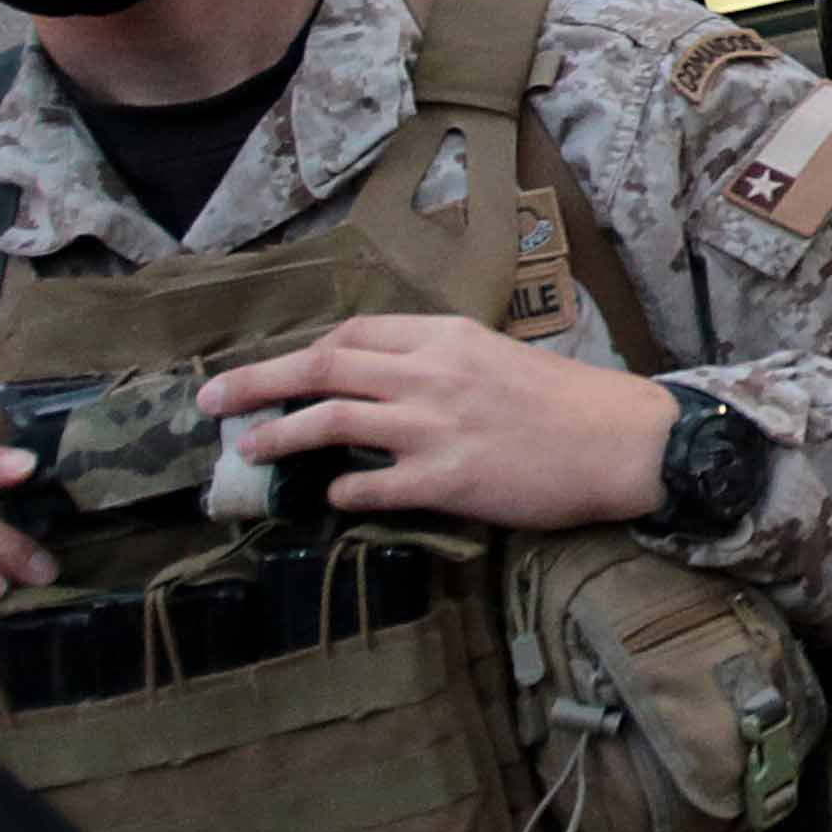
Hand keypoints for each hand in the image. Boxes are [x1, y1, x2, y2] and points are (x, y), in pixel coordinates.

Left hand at [200, 316, 676, 533]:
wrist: (622, 442)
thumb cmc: (569, 402)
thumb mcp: (498, 357)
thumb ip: (440, 364)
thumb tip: (387, 384)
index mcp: (443, 337)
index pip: (353, 332)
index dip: (305, 352)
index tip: (280, 371)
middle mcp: (428, 374)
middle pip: (321, 366)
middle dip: (255, 380)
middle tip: (208, 399)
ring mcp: (433, 426)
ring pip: (330, 421)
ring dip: (278, 434)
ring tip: (244, 449)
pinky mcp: (446, 480)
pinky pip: (370, 487)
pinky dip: (340, 493)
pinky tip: (327, 499)